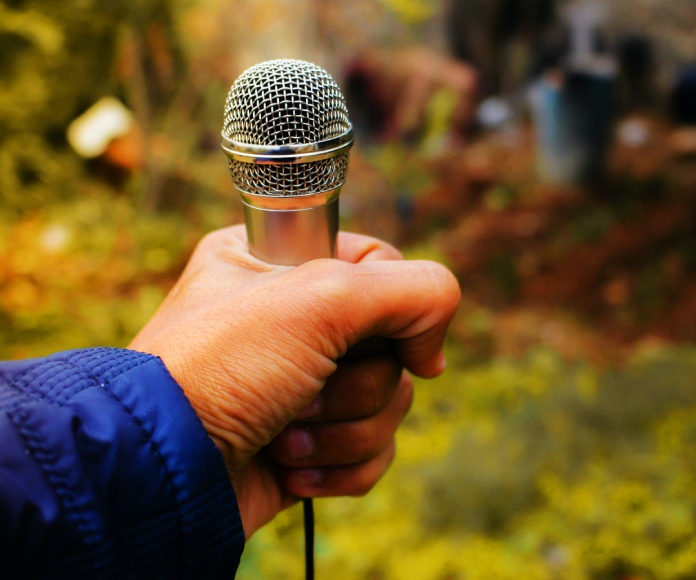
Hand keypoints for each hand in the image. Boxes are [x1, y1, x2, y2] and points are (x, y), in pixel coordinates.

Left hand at [129, 226, 459, 536]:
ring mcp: (305, 381)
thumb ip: (410, 290)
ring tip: (286, 432)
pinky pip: (373, 451)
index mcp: (283, 261)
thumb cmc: (220, 370)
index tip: (369, 337)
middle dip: (356, 382)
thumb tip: (432, 352)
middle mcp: (295, 318)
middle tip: (302, 388)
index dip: (392, 305)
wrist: (164, 472)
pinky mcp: (313, 440)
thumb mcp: (318, 300)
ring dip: (343, 428)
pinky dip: (339, 464)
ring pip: (390, 402)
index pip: (382, 265)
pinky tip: (288, 464)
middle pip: (393, 343)